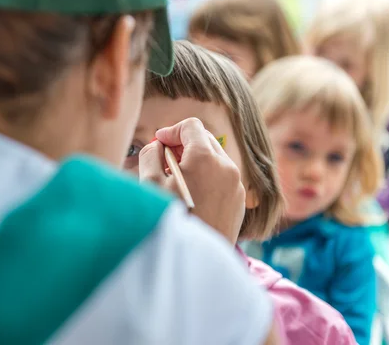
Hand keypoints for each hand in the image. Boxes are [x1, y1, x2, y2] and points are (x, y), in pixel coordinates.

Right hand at [138, 118, 244, 244]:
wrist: (197, 263)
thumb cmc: (170, 221)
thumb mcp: (150, 184)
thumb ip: (150, 155)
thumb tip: (157, 146)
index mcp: (204, 157)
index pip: (190, 126)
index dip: (171, 131)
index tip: (158, 143)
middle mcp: (226, 166)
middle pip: (205, 138)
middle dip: (183, 144)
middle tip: (164, 160)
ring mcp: (236, 184)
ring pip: (215, 158)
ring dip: (195, 161)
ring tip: (176, 181)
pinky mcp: (239, 201)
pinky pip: (223, 177)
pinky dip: (207, 176)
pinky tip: (191, 195)